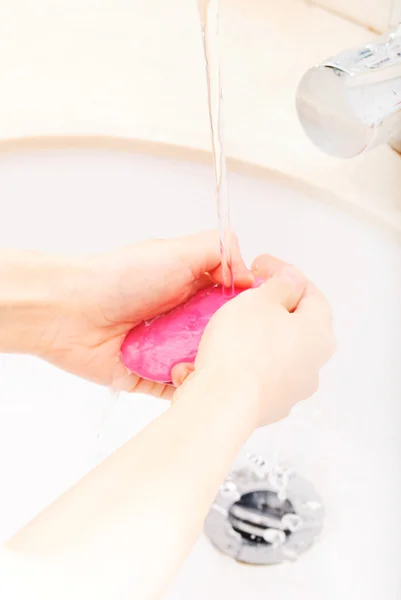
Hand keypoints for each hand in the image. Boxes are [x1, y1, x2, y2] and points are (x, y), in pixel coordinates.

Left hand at [30, 231, 251, 397]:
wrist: (69, 311)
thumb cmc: (120, 277)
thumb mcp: (176, 250)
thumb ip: (218, 251)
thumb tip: (250, 273)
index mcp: (191, 286)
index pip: (232, 300)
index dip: (248, 308)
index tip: (263, 315)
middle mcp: (181, 318)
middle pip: (222, 335)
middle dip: (233, 342)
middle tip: (244, 348)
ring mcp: (166, 348)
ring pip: (204, 363)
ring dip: (212, 367)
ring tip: (223, 370)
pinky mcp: (149, 376)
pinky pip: (178, 389)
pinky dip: (189, 389)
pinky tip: (201, 389)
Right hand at [175, 255, 334, 426]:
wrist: (221, 404)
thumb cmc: (242, 347)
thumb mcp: (260, 300)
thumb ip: (280, 285)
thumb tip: (292, 282)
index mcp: (319, 334)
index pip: (311, 293)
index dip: (285, 274)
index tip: (260, 265)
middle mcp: (313, 365)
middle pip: (295, 325)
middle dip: (271, 307)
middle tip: (247, 295)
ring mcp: (292, 391)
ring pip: (274, 353)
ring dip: (255, 337)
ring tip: (228, 326)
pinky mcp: (268, 408)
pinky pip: (256, 376)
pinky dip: (241, 363)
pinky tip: (219, 357)